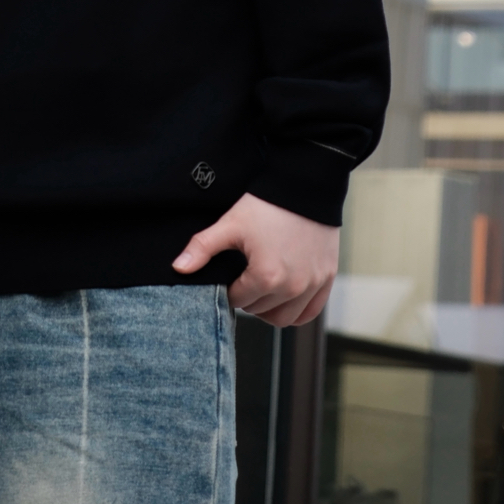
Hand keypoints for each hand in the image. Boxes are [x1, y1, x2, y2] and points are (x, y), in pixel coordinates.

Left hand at [172, 192, 338, 325]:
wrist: (304, 185)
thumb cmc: (267, 204)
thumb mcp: (231, 223)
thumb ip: (203, 247)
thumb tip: (177, 268)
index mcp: (266, 277)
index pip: (238, 300)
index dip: (230, 288)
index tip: (230, 275)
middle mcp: (292, 287)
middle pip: (260, 311)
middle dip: (248, 298)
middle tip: (243, 279)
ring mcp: (312, 285)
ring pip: (285, 319)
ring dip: (270, 309)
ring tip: (262, 288)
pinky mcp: (326, 279)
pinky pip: (310, 312)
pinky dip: (297, 309)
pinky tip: (285, 295)